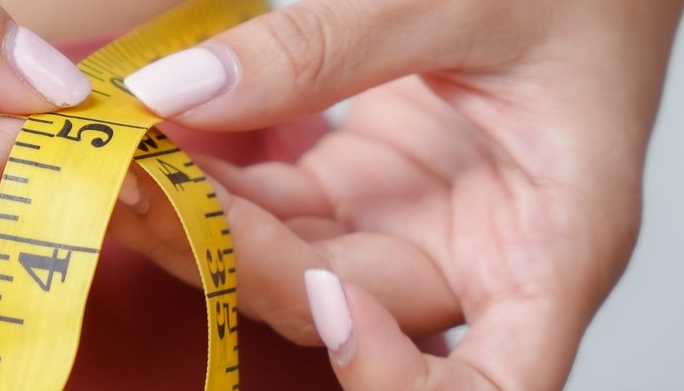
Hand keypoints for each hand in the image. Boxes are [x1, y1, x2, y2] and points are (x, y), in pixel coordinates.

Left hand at [109, 0, 683, 388]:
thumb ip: (331, 46)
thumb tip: (189, 90)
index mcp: (556, 243)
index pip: (494, 384)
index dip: (399, 378)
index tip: (332, 307)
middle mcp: (480, 255)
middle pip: (347, 311)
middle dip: (238, 261)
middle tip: (142, 189)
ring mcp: (413, 222)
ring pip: (290, 265)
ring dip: (204, 225)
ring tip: (127, 163)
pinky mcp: (363, 183)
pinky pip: (272, 209)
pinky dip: (213, 183)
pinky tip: (156, 142)